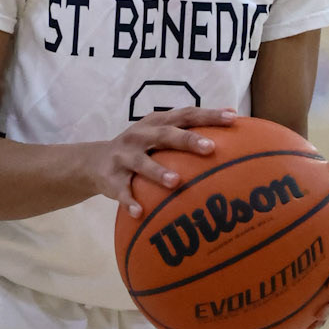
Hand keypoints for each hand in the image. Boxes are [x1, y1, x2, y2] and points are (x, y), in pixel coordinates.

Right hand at [88, 108, 238, 215]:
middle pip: (165, 135)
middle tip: (210, 149)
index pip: (186, 115)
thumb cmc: (142, 147)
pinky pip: (122, 191)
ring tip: (176, 182)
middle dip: (188, 140)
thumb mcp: (159, 133)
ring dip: (158, 172)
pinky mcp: (111, 178)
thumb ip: (188, 129)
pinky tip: (140, 213)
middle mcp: (140, 135)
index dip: (208, 115)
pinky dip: (130, 201)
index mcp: (156, 122)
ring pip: (142, 163)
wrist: (94, 161)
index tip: (232, 118)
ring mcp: (124, 156)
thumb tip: (233, 121)